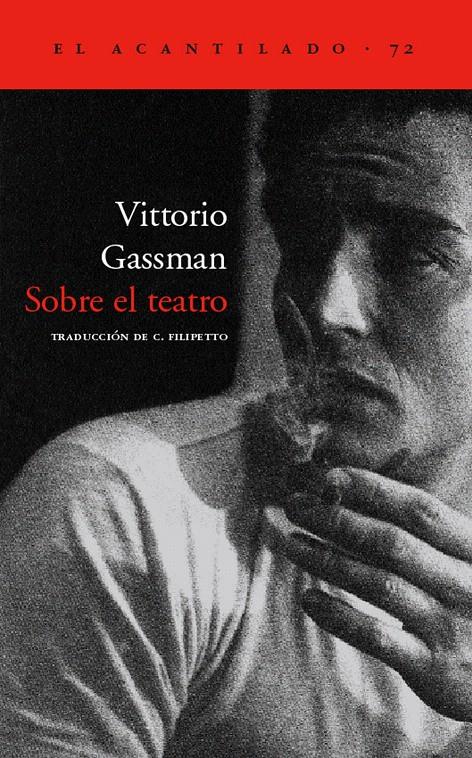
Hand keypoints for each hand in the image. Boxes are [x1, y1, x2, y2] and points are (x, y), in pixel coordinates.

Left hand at [284, 467, 471, 721]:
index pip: (419, 509)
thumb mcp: (467, 563)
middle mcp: (464, 583)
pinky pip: (378, 637)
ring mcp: (448, 625)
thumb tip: (359, 495)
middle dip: (338, 519)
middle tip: (295, 506)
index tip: (329, 476)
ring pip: (379, 584)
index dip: (373, 488)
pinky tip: (309, 600)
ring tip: (292, 544)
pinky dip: (340, 616)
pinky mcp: (433, 667)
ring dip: (329, 561)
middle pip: (391, 542)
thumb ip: (427, 536)